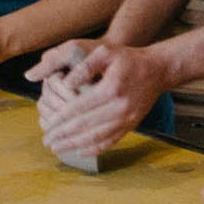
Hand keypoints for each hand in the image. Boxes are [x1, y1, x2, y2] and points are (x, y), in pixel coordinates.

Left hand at [33, 42, 168, 157]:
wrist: (158, 70)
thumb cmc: (128, 58)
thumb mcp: (106, 52)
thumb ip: (85, 66)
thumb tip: (66, 83)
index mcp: (110, 89)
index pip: (79, 108)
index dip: (61, 119)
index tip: (47, 126)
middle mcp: (119, 107)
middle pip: (86, 126)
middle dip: (64, 136)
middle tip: (46, 141)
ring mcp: (127, 119)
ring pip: (97, 137)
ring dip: (75, 145)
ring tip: (58, 148)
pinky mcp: (132, 125)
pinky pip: (111, 141)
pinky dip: (95, 148)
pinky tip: (81, 151)